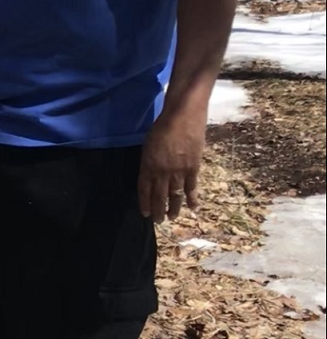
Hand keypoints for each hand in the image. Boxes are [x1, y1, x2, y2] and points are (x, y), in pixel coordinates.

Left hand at [138, 108, 207, 222]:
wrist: (182, 117)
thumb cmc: (162, 127)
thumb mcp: (148, 145)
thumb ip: (149, 162)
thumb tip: (150, 175)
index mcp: (148, 165)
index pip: (144, 189)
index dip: (145, 202)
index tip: (145, 213)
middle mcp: (162, 171)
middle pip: (159, 195)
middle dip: (158, 210)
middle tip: (158, 221)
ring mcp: (179, 171)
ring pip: (175, 195)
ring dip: (173, 208)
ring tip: (171, 218)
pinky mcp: (193, 168)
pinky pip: (192, 187)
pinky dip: (192, 199)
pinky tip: (193, 208)